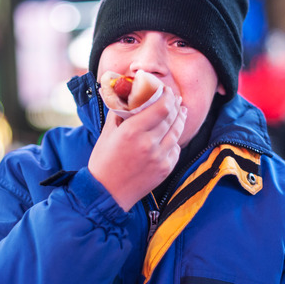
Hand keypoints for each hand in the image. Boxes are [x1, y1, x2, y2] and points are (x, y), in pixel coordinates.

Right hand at [88, 86, 186, 210]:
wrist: (107, 193)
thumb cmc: (103, 161)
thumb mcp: (107, 133)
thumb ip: (118, 113)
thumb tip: (127, 96)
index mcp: (131, 132)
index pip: (161, 107)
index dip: (167, 96)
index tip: (166, 90)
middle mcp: (148, 143)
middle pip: (171, 117)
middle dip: (175, 104)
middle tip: (175, 98)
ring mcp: (159, 158)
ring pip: (177, 132)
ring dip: (180, 119)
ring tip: (181, 111)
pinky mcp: (165, 169)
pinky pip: (176, 149)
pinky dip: (174, 139)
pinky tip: (172, 134)